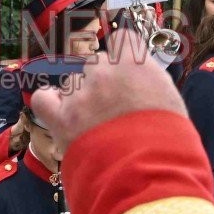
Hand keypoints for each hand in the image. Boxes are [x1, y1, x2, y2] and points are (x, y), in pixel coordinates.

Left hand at [29, 30, 185, 151]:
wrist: (149, 174)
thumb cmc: (169, 143)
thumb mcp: (171, 101)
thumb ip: (149, 82)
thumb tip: (138, 80)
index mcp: (135, 63)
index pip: (122, 39)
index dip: (123, 56)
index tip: (126, 70)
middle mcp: (104, 72)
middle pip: (95, 63)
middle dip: (102, 81)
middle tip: (113, 108)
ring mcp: (81, 94)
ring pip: (72, 83)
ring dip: (80, 98)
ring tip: (95, 125)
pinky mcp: (62, 119)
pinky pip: (43, 99)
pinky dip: (49, 104)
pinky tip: (59, 113)